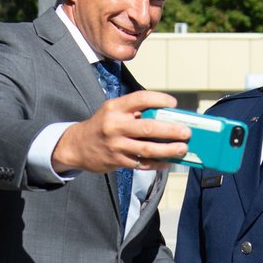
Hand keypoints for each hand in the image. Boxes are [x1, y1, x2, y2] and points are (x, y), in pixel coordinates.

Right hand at [52, 90, 189, 173]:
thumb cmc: (102, 125)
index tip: (174, 103)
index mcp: (115, 108)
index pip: (140, 99)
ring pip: (147, 149)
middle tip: (186, 132)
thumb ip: (134, 111)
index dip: (159, 99)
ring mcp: (116, 145)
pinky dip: (158, 163)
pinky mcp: (117, 161)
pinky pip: (142, 164)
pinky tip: (168, 162)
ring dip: (168, 149)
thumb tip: (166, 116)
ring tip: (183, 148)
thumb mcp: (112, 111)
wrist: (77, 146)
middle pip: (148, 127)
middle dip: (170, 130)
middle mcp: (115, 125)